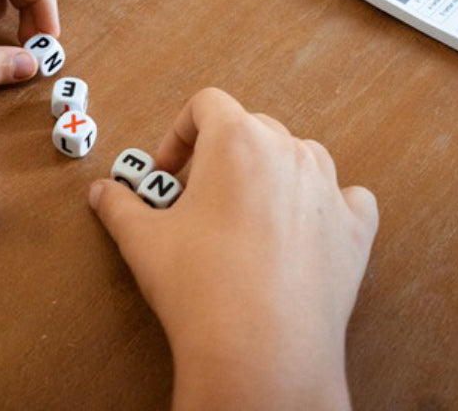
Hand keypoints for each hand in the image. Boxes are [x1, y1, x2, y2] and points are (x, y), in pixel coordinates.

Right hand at [88, 88, 377, 409]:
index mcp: (236, 140)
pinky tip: (304, 228)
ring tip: (246, 213)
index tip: (168, 171)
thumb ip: (120, 206)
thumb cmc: (201, 287)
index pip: (207, 104)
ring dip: (270, 172)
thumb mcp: (143, 240)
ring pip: (298, 156)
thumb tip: (104, 193)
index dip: (179, 132)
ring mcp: (327, 187)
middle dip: (220, 155)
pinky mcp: (354, 228)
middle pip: (251, 127)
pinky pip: (346, 198)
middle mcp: (287, 151)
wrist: (261, 353)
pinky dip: (324, 205)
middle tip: (197, 199)